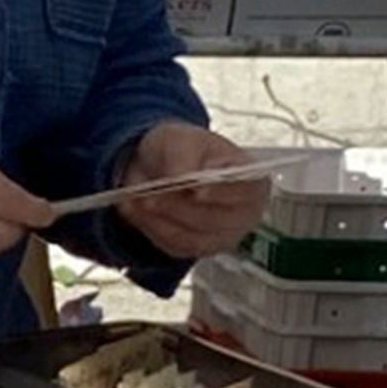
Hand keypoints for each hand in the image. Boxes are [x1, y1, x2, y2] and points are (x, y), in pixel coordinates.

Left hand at [117, 118, 273, 260]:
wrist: (160, 164)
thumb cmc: (182, 149)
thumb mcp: (181, 139)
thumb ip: (184, 156)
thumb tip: (182, 177)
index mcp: (253, 180)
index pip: (246, 190)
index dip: (222, 192)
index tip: (196, 190)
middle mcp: (245, 213)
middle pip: (214, 219)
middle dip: (177, 207)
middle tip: (148, 196)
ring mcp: (224, 235)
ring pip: (192, 237)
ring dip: (159, 220)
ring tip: (133, 201)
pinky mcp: (199, 248)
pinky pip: (175, 247)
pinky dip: (151, 230)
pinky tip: (134, 212)